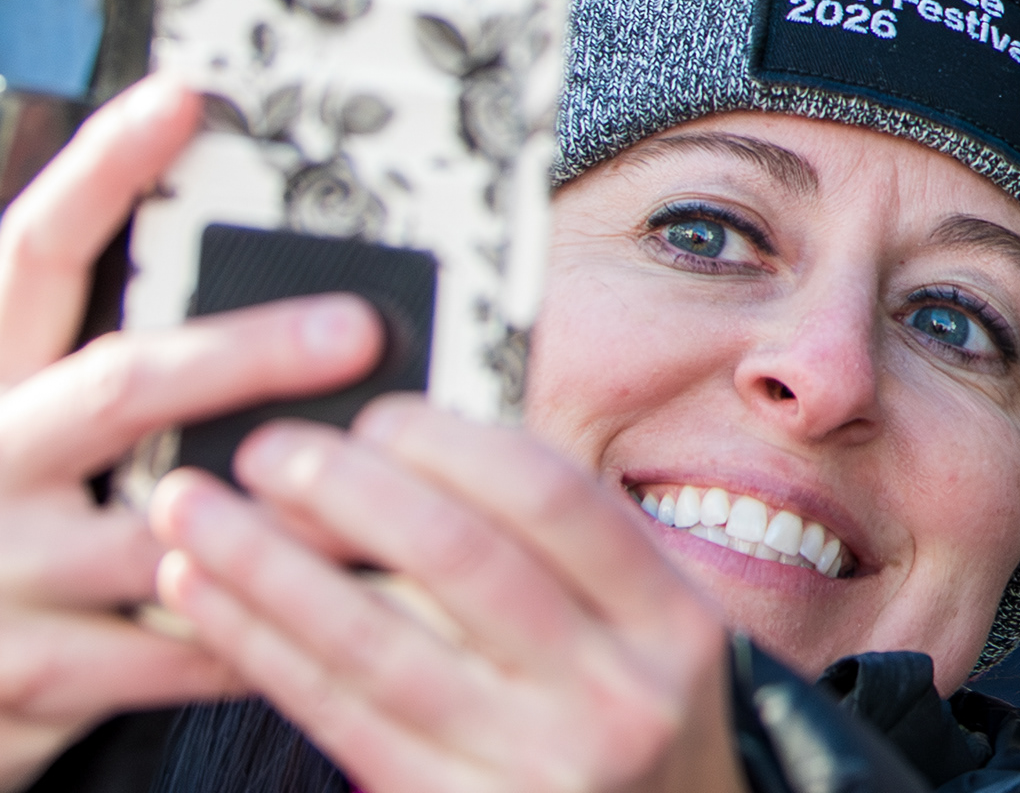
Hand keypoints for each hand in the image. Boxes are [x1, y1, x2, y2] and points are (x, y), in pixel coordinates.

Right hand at [0, 79, 384, 788]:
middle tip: (360, 324)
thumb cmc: (9, 522)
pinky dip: (279, 618)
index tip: (185, 95)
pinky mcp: (36, 675)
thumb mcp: (30, 425)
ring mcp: (1, 573)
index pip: (32, 254)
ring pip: (177, 524)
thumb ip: (118, 366)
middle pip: (119, 385)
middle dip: (247, 352)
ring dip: (294, 503)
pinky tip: (364, 590)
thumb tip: (296, 275)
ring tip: (395, 471)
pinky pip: (188, 641)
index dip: (103, 172)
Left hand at [149, 399, 746, 792]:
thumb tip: (403, 455)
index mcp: (671, 620)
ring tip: (196, 517)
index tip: (375, 415)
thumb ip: (556, 548)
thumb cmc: (628, 719)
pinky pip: (340, 719)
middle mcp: (614, 692)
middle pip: (464, 561)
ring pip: (377, 647)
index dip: (454, 444)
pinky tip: (212, 603)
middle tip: (269, 451)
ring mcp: (535, 765)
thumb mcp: (642, 628)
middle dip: (348, 492)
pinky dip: (263, 651)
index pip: (556, 499)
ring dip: (269, 570)